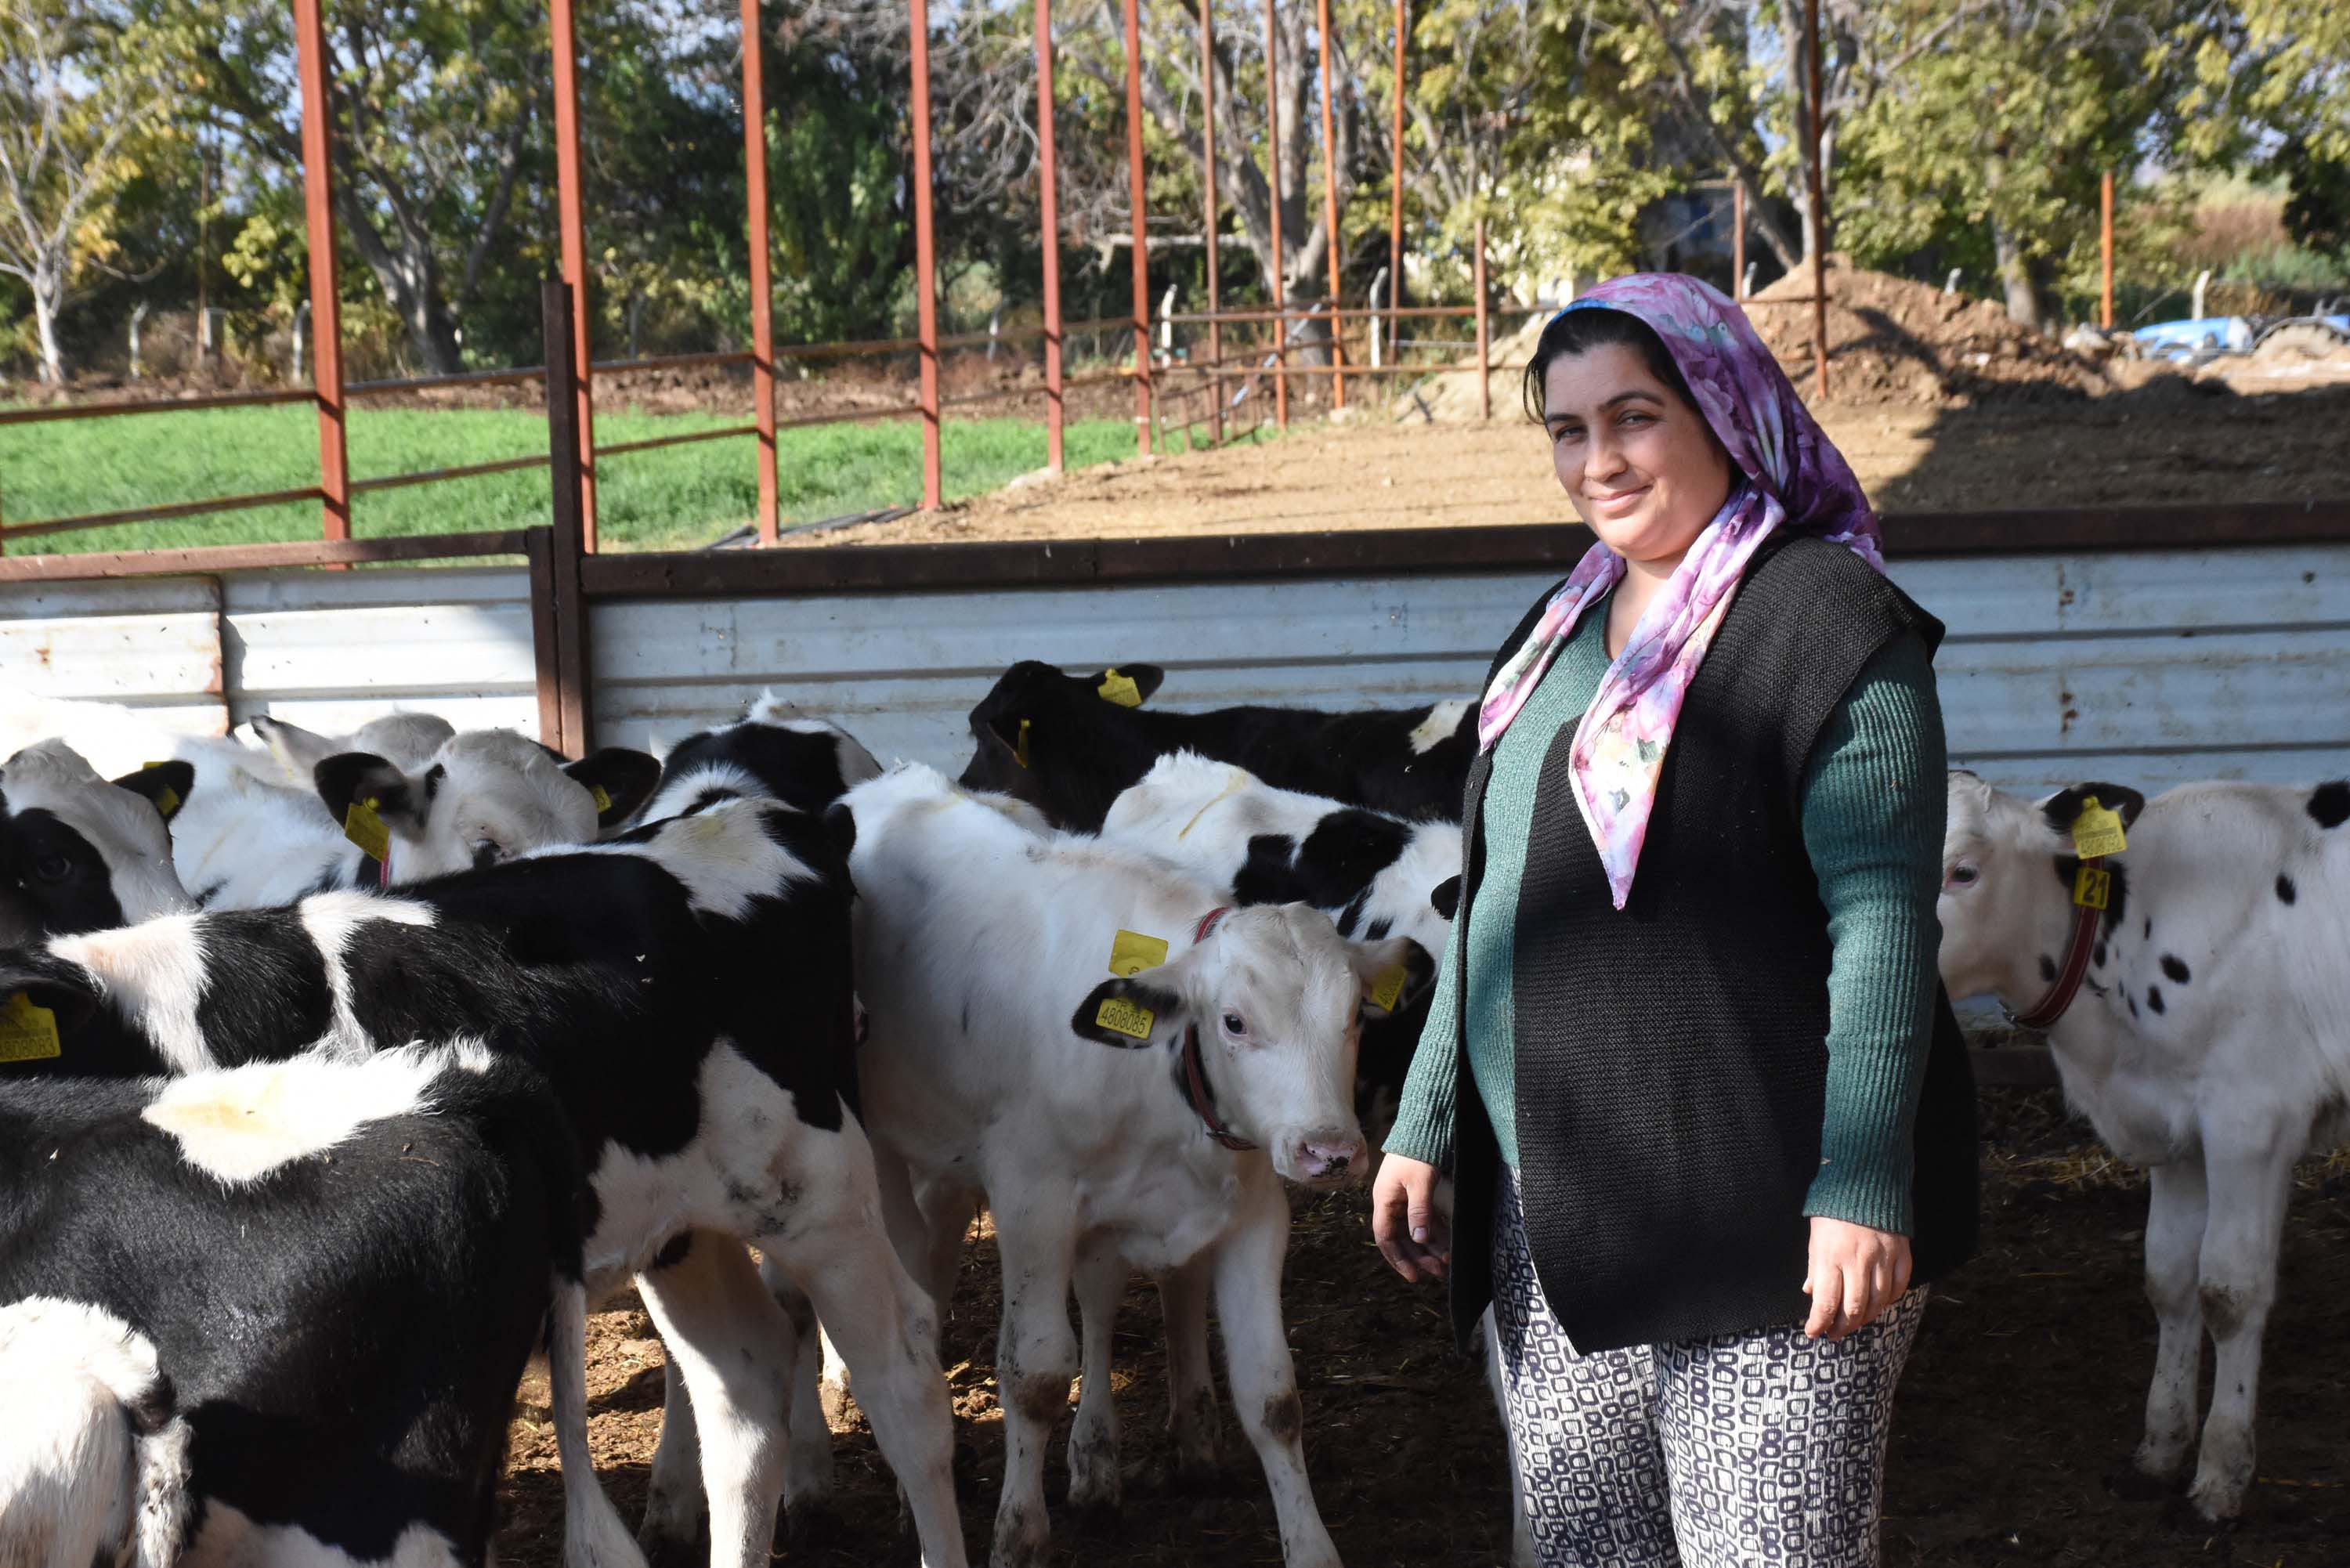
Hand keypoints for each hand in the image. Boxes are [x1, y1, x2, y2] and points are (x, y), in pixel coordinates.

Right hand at [1371, 1152, 1450, 1281]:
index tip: (1413, 1276)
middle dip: (1418, 1257)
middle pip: (1402, 1238)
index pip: (1385, 1238)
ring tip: (1445, 1262)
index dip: (1398, 1259)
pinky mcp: (1417, 1196)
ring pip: (1415, 1231)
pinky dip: (1435, 1233)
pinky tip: (1447, 1245)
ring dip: (1429, 1247)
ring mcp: (1405, 1200)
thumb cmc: (1416, 1153)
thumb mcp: (1419, 1183)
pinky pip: (1425, 1220)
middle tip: (1437, 1272)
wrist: (1424, 1129)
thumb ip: (1419, 1211)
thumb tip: (1419, 1240)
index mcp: (1384, 1201)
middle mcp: (1392, 1204)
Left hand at [1802, 1216, 1912, 1339]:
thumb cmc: (1833, 1211)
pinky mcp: (1901, 1254)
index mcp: (1831, 1256)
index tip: (1813, 1332)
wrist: (1864, 1182)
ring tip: (1854, 1323)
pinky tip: (1878, 1304)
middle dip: (1842, 1326)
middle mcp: (1858, 1260)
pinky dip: (1889, 1300)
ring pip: (1878, 1302)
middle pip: (1854, 1308)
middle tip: (1834, 1333)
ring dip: (1865, 1318)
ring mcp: (1883, 1258)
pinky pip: (1898, 1287)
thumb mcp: (1816, 1237)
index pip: (1826, 1302)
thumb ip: (1815, 1268)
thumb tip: (1811, 1293)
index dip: (1819, 1323)